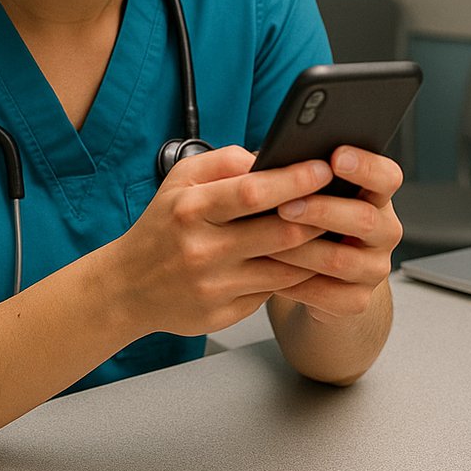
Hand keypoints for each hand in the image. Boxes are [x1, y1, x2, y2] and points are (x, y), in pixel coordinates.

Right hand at [110, 146, 333, 336]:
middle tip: (343, 200)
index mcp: (191, 210)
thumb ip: (225, 161)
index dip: (295, 180)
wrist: (126, 287)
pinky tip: (308, 262)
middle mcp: (201, 250)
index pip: (253, 192)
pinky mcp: (221, 314)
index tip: (324, 168)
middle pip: (279, 233)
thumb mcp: (181, 180)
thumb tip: (272, 155)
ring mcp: (213, 287)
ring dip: (315, 250)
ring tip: (334, 230)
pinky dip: (294, 276)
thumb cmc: (162, 225)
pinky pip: (271, 293)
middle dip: (318, 215)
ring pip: (284, 268)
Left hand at [267, 145, 403, 321]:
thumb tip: (265, 163)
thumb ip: (302, 176)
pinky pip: (327, 295)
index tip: (336, 157)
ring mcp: (374, 268)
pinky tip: (270, 272)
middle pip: (365, 218)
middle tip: (285, 206)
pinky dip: (295, 283)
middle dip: (322, 211)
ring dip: (299, 250)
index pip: (387, 176)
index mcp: (377, 196)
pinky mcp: (357, 300)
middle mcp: (385, 231)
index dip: (366, 166)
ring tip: (265, 241)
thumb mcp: (312, 194)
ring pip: (340, 260)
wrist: (320, 279)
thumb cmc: (309, 222)